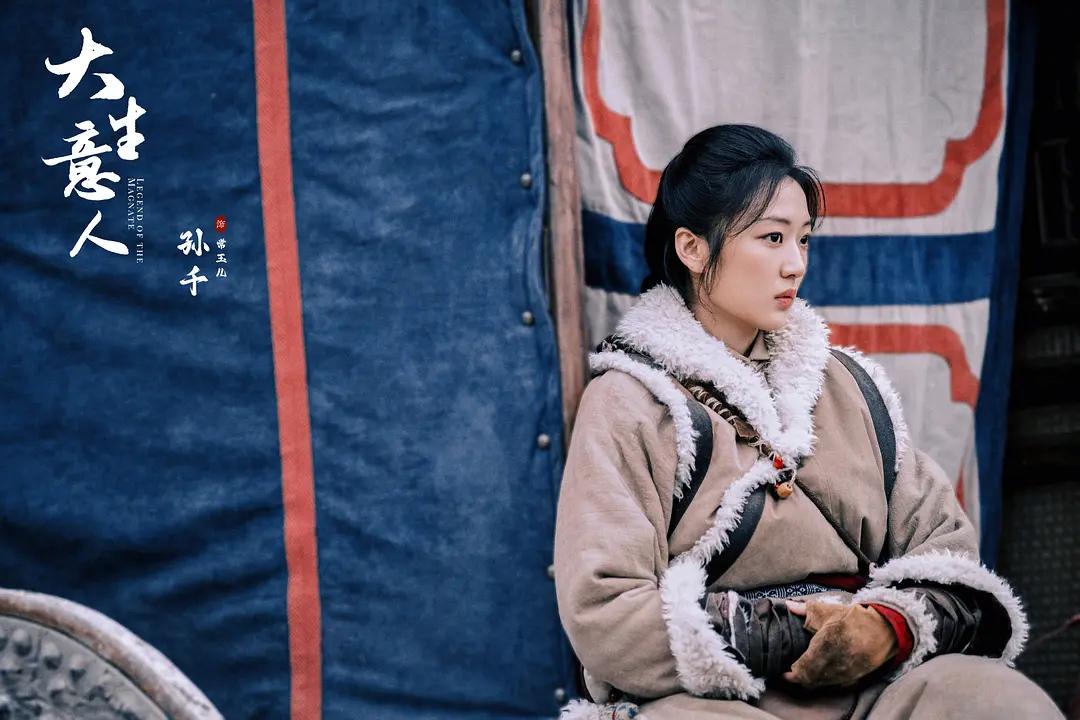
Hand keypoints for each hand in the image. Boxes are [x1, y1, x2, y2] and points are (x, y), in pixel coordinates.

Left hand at [782, 601, 896, 687]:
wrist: (885, 629)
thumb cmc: (853, 618)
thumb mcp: (827, 611)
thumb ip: (805, 610)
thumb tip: (788, 605)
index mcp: (822, 648)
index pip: (800, 670)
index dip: (789, 674)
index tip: (783, 671)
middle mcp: (833, 665)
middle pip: (809, 680)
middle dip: (799, 677)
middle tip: (792, 672)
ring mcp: (844, 674)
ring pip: (822, 683)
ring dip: (812, 679)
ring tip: (806, 672)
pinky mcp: (855, 678)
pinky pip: (835, 684)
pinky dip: (826, 680)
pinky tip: (824, 673)